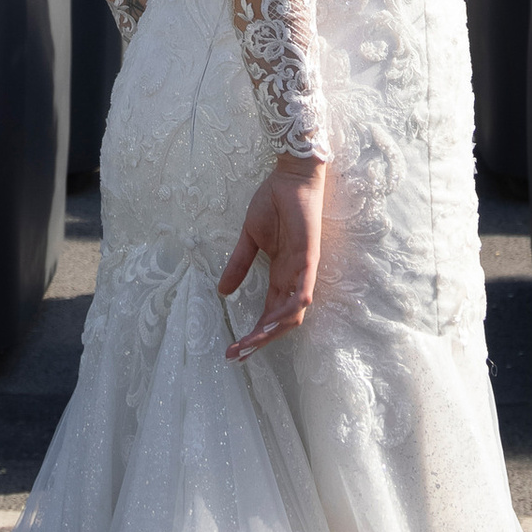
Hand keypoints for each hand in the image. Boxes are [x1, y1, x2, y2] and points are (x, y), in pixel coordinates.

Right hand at [220, 154, 325, 359]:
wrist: (291, 177)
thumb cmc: (274, 203)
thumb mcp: (249, 238)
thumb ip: (239, 264)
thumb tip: (223, 291)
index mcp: (280, 275)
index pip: (268, 313)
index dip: (253, 334)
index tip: (232, 349)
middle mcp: (293, 278)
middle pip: (281, 321)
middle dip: (259, 340)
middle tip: (236, 354)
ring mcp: (303, 269)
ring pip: (293, 312)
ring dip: (272, 331)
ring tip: (250, 342)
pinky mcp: (308, 257)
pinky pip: (303, 289)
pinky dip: (290, 308)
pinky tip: (274, 321)